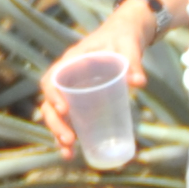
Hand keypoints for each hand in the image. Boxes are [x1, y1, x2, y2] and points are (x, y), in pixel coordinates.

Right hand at [38, 2, 150, 160]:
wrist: (125, 34)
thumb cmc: (122, 37)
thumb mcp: (127, 46)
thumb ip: (131, 61)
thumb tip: (138, 82)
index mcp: (71, 61)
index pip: (52, 78)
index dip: (53, 95)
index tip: (64, 110)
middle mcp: (67, 77)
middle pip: (50, 103)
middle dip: (55, 123)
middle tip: (69, 140)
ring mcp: (73, 89)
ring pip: (56, 114)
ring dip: (58, 134)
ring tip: (68, 153)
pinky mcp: (82, 99)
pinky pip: (70, 118)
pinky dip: (69, 135)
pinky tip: (75, 152)